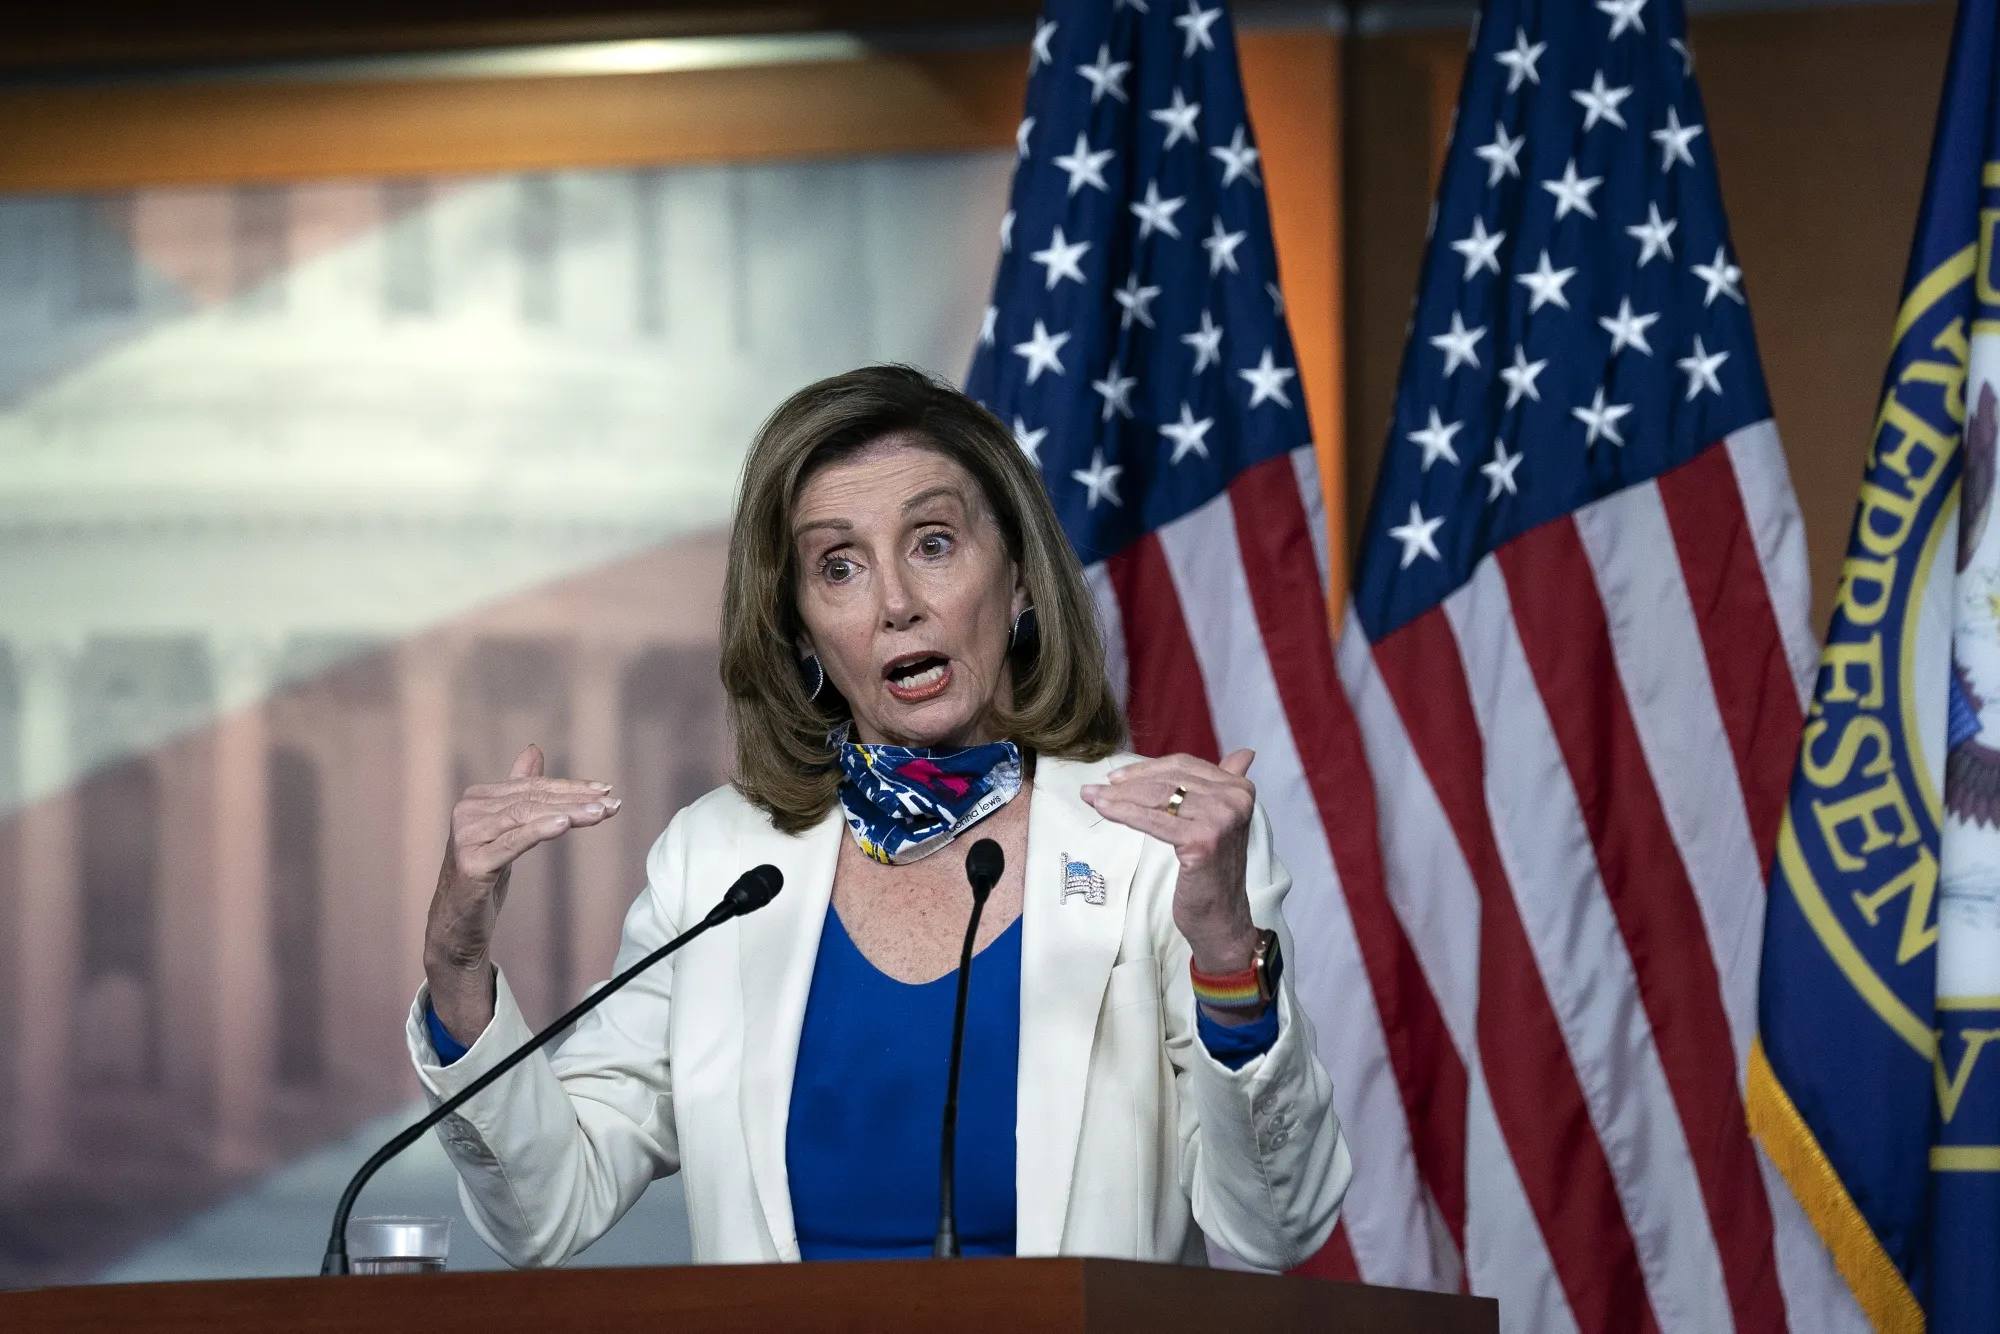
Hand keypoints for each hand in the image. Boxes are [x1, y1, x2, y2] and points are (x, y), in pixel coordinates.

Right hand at [423, 744, 619, 1042]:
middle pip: (533, 800)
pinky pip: (512, 843)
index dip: (570, 787)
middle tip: (612, 803)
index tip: (606, 790)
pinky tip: (564, 824)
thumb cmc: (484, 872)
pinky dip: (539, 831)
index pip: (533, 787)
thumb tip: (533, 750)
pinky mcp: (471, 863)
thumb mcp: (505, 828)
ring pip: (527, 818)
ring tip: (601, 813)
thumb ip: (517, 790)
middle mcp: (468, 811)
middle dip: (576, 801)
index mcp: (478, 798)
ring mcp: (467, 836)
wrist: (456, 924)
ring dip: (568, 814)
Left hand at [1081, 750, 1258, 976]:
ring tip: (1091, 797)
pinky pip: (1154, 821)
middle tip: (1094, 788)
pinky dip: (1125, 814)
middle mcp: (1235, 799)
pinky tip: (1104, 811)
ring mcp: (1221, 819)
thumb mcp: (1221, 821)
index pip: (1184, 766)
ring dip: (1118, 797)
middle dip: (1127, 784)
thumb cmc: (1213, 872)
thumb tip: (1244, 754)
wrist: (1221, 918)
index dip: (1146, 769)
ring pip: (1158, 798)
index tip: (1116, 777)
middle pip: (1168, 781)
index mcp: (1240, 788)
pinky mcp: (1203, 840)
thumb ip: (1228, 786)